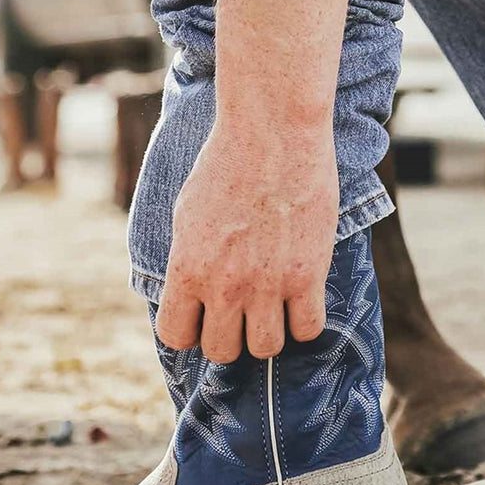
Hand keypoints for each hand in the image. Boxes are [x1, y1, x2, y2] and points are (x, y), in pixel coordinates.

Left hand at [156, 122, 336, 362]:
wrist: (272, 132)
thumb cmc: (226, 163)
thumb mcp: (186, 213)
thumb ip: (187, 259)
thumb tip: (189, 290)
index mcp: (187, 269)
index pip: (176, 337)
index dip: (191, 329)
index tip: (204, 314)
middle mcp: (225, 285)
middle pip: (223, 351)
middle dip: (230, 334)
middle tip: (242, 309)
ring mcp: (268, 284)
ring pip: (266, 348)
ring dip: (268, 332)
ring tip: (273, 305)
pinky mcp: (308, 275)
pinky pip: (308, 329)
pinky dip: (304, 321)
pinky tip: (302, 298)